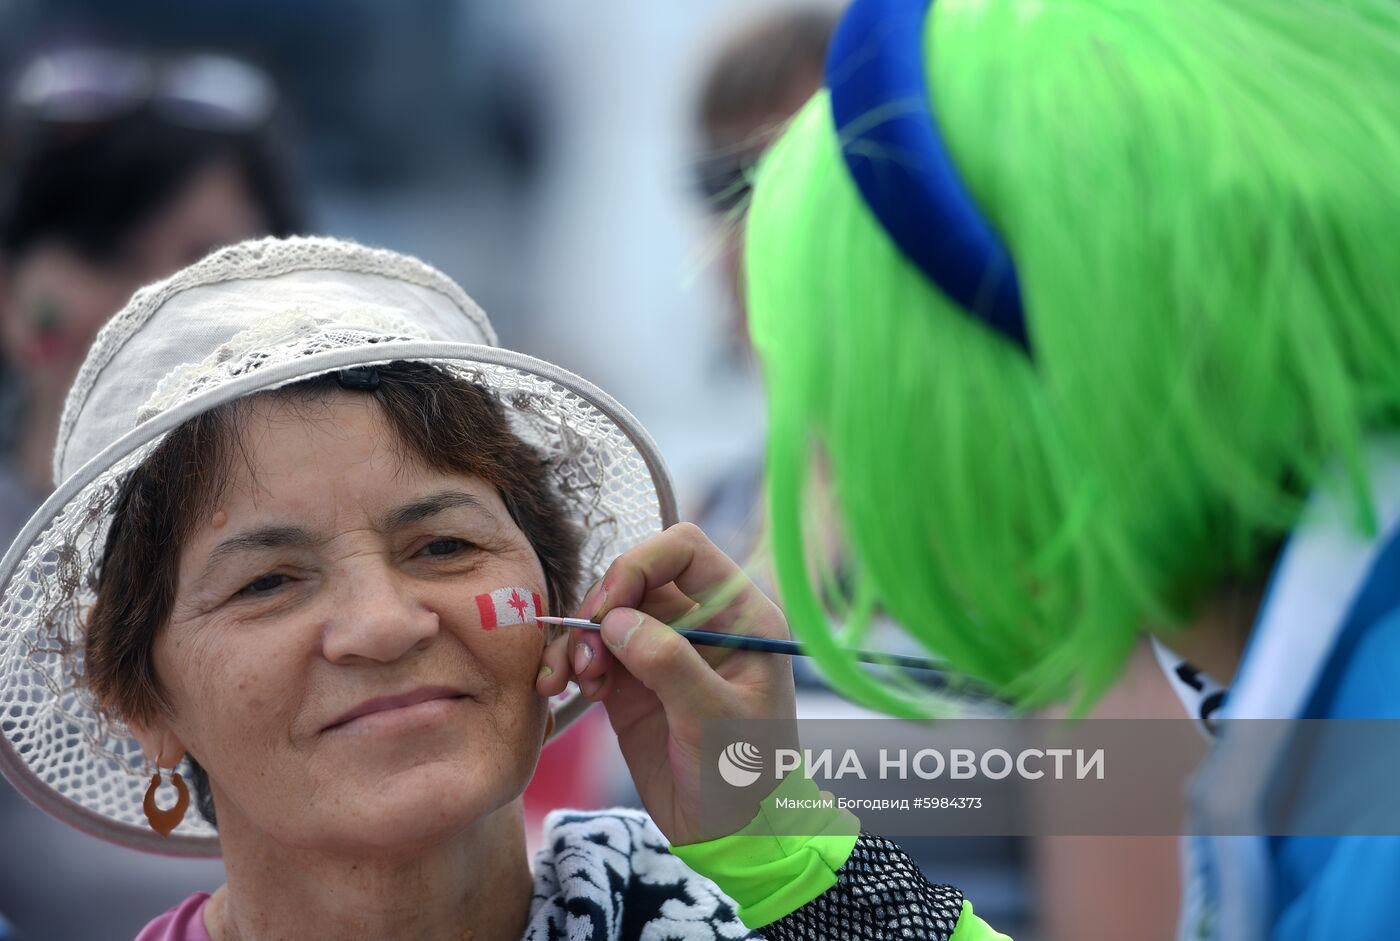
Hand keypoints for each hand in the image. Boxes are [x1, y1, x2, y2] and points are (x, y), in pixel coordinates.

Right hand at [535, 522, 796, 844]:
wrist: (731, 835)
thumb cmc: (745, 776)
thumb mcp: (714, 719)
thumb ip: (670, 664)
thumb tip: (617, 620)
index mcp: (740, 615)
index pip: (685, 551)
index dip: (641, 564)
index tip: (609, 606)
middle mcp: (701, 623)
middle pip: (636, 577)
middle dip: (601, 606)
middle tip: (585, 653)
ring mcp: (663, 650)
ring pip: (607, 613)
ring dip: (579, 638)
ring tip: (572, 681)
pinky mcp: (632, 681)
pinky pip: (592, 651)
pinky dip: (571, 663)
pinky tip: (567, 691)